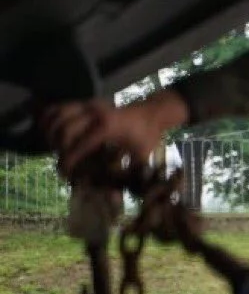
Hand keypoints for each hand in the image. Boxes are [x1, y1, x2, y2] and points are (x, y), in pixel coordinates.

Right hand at [42, 90, 188, 177]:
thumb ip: (127, 172)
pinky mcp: (85, 102)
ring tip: (56, 147)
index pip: (79, 145)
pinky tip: (52, 133)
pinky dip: (51, 118)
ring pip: (57, 116)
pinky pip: (59, 107)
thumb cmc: (148, 137)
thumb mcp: (142, 156)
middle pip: (64, 130)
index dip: (69, 160)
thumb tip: (112, 192)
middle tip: (62, 160)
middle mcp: (94, 113)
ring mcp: (88, 104)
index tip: (63, 172)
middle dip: (59, 147)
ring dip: (52, 132)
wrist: (151, 114)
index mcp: (107, 127)